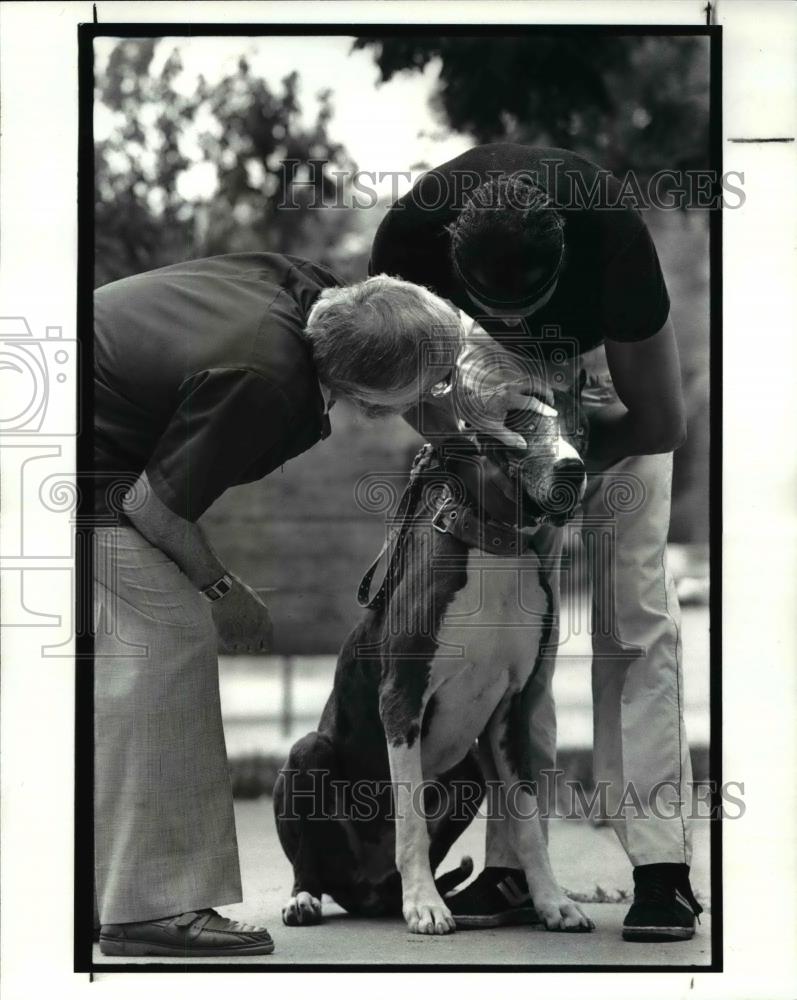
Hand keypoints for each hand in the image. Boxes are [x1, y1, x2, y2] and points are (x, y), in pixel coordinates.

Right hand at [211, 576, 273, 653]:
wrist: (227, 592)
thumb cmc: (244, 597)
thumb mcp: (261, 609)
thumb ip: (264, 624)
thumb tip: (264, 637)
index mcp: (266, 628)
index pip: (266, 647)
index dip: (260, 643)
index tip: (254, 638)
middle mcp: (256, 636)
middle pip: (253, 649)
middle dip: (248, 642)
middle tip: (241, 630)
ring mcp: (243, 639)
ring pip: (241, 648)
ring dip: (238, 641)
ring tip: (234, 626)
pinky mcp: (229, 640)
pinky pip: (231, 647)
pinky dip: (228, 640)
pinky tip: (227, 627)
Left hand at [452, 318, 556, 448]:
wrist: (461, 394)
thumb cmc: (474, 410)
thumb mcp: (490, 427)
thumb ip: (508, 437)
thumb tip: (524, 445)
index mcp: (509, 398)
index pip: (533, 402)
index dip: (545, 409)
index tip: (554, 413)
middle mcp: (510, 386)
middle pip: (535, 384)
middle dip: (546, 391)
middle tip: (552, 401)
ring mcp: (507, 381)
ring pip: (529, 379)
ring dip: (539, 386)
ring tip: (544, 395)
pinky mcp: (503, 379)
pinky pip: (521, 378)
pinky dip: (530, 383)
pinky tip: (530, 391)